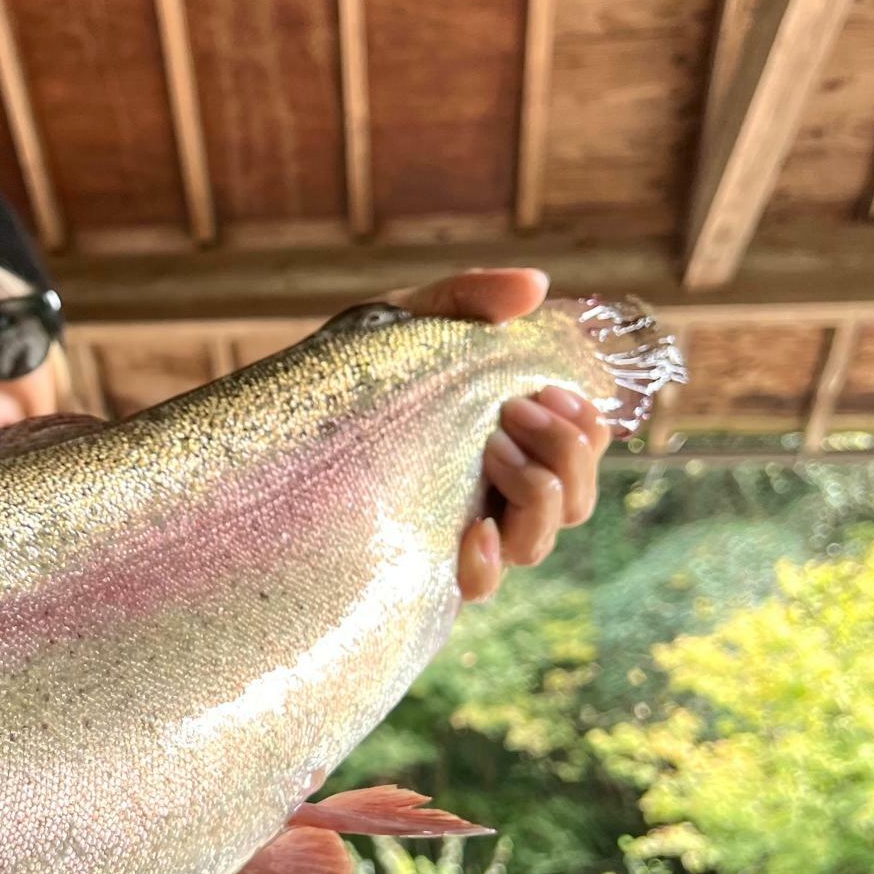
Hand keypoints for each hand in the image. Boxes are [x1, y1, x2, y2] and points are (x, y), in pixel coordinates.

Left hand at [386, 268, 610, 602]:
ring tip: (491, 450)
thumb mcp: (412, 318)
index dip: (587, 426)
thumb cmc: (362, 366)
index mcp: (513, 437)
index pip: (585, 448)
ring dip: (536, 494)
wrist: (286, 415)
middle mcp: (498, 491)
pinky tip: (473, 532)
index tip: (550, 390)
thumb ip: (471, 296)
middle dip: (565, 454)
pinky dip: (489, 564)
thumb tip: (536, 286)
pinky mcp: (427, 566)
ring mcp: (466, 531)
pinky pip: (483, 587)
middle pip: (576, 502)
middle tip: (513, 412)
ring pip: (540, 544)